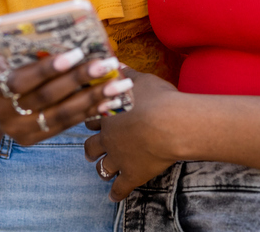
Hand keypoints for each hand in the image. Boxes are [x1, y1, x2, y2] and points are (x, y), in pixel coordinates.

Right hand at [0, 17, 133, 146]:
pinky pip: (65, 125)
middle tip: (106, 63)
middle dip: (79, 80)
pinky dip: (90, 112)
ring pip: (60, 115)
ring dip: (93, 99)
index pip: (19, 81)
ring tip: (119, 82)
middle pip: (46, 98)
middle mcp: (2, 113)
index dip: (48, 69)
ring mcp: (18, 129)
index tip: (76, 53)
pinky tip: (112, 99)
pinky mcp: (32, 138)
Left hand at [84, 70, 180, 201]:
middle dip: (90, 148)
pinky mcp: (132, 174)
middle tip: (91, 150)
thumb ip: (126, 74)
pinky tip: (113, 197)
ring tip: (102, 170)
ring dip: (101, 169)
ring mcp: (118, 158)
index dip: (91, 119)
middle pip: (90, 145)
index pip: (90, 118)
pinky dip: (115, 193)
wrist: (169, 123)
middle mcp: (108, 137)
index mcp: (107, 114)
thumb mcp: (140, 79)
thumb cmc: (157, 98)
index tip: (92, 120)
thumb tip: (116, 63)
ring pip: (102, 168)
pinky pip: (119, 188)